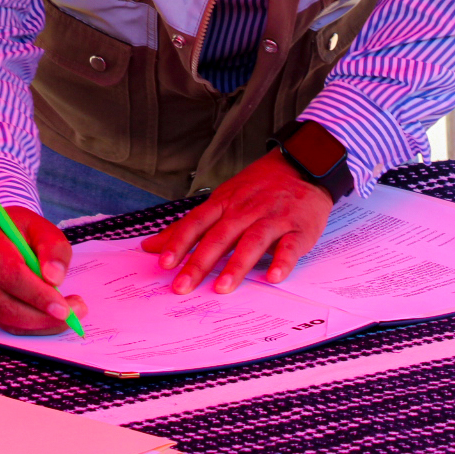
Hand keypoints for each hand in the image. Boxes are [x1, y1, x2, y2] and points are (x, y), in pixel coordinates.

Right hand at [0, 208, 89, 335]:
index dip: (38, 295)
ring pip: (3, 318)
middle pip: (4, 303)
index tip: (64, 308)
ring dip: (37, 324)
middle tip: (71, 315)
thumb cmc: (20, 230)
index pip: (10, 275)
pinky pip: (2, 324)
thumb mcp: (41, 228)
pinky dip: (28, 326)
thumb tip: (54, 279)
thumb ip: (53, 248)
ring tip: (65, 315)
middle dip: (40, 316)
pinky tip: (47, 316)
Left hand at [140, 150, 332, 294]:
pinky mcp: (299, 228)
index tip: (164, 264)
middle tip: (183, 286)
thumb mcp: (222, 198)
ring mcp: (273, 218)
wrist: (304, 165)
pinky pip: (290, 246)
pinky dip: (282, 262)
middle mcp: (246, 210)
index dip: (179, 243)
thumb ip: (189, 225)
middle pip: (220, 236)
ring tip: (221, 288)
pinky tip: (272, 277)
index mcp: (225, 203)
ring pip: (252, 241)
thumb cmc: (259, 187)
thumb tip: (150, 246)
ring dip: (236, 265)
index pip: (197, 223)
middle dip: (199, 262)